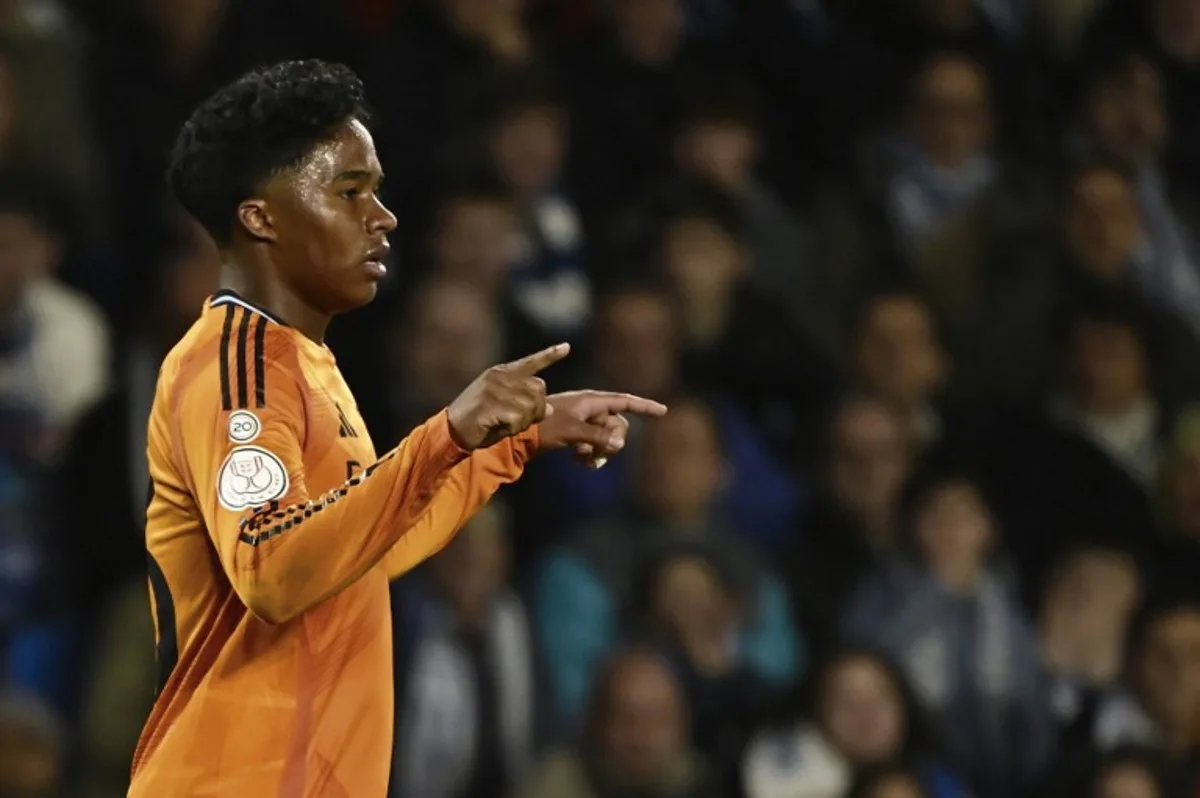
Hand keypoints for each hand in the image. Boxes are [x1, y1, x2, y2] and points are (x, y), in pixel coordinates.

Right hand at [447, 343, 570, 450]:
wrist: (452, 430)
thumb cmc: (480, 420)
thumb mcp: (505, 408)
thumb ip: (527, 404)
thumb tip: (550, 409)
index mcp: (502, 373)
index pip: (531, 362)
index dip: (550, 355)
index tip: (567, 347)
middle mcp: (500, 377)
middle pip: (539, 390)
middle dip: (535, 409)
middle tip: (516, 420)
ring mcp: (495, 389)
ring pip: (531, 406)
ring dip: (523, 422)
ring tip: (503, 423)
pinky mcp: (491, 404)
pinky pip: (518, 419)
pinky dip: (513, 428)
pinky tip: (497, 427)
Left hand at [539, 390, 667, 465]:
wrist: (519, 436)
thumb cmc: (545, 427)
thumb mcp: (573, 431)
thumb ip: (598, 436)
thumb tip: (620, 443)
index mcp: (591, 401)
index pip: (624, 402)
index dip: (644, 406)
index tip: (663, 410)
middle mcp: (590, 409)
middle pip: (617, 426)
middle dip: (612, 442)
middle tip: (597, 454)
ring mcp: (583, 422)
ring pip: (606, 438)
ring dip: (600, 452)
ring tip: (583, 460)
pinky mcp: (576, 434)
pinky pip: (595, 445)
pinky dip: (590, 455)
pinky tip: (577, 461)